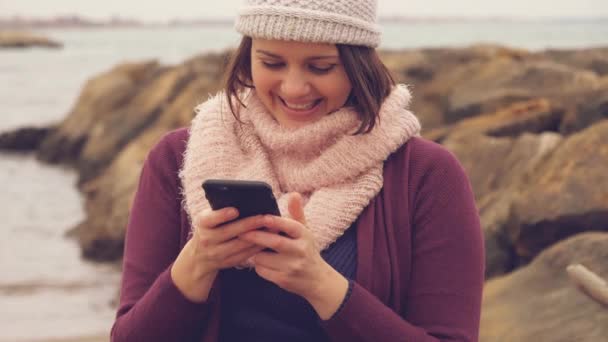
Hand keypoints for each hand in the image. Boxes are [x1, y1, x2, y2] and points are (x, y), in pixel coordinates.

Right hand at [171, 208, 265, 301]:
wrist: (198, 257)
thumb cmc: (209, 228)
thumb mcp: (208, 218)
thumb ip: (220, 210)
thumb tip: (244, 200)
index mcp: (202, 224)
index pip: (210, 219)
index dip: (222, 215)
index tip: (235, 210)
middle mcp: (207, 240)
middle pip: (229, 232)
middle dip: (249, 224)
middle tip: (264, 217)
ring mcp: (217, 253)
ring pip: (240, 245)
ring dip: (258, 236)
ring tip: (272, 227)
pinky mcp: (228, 262)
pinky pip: (245, 254)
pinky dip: (257, 246)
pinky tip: (269, 238)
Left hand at [239, 193, 348, 318]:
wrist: (316, 280)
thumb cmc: (305, 250)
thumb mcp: (305, 231)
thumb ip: (296, 213)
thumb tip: (294, 194)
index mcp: (304, 235)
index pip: (290, 226)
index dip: (276, 221)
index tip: (261, 217)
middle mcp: (300, 251)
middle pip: (275, 242)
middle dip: (256, 236)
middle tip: (241, 231)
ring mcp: (292, 267)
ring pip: (264, 257)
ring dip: (254, 252)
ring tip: (251, 247)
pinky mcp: (284, 280)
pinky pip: (262, 270)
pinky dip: (257, 265)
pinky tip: (259, 262)